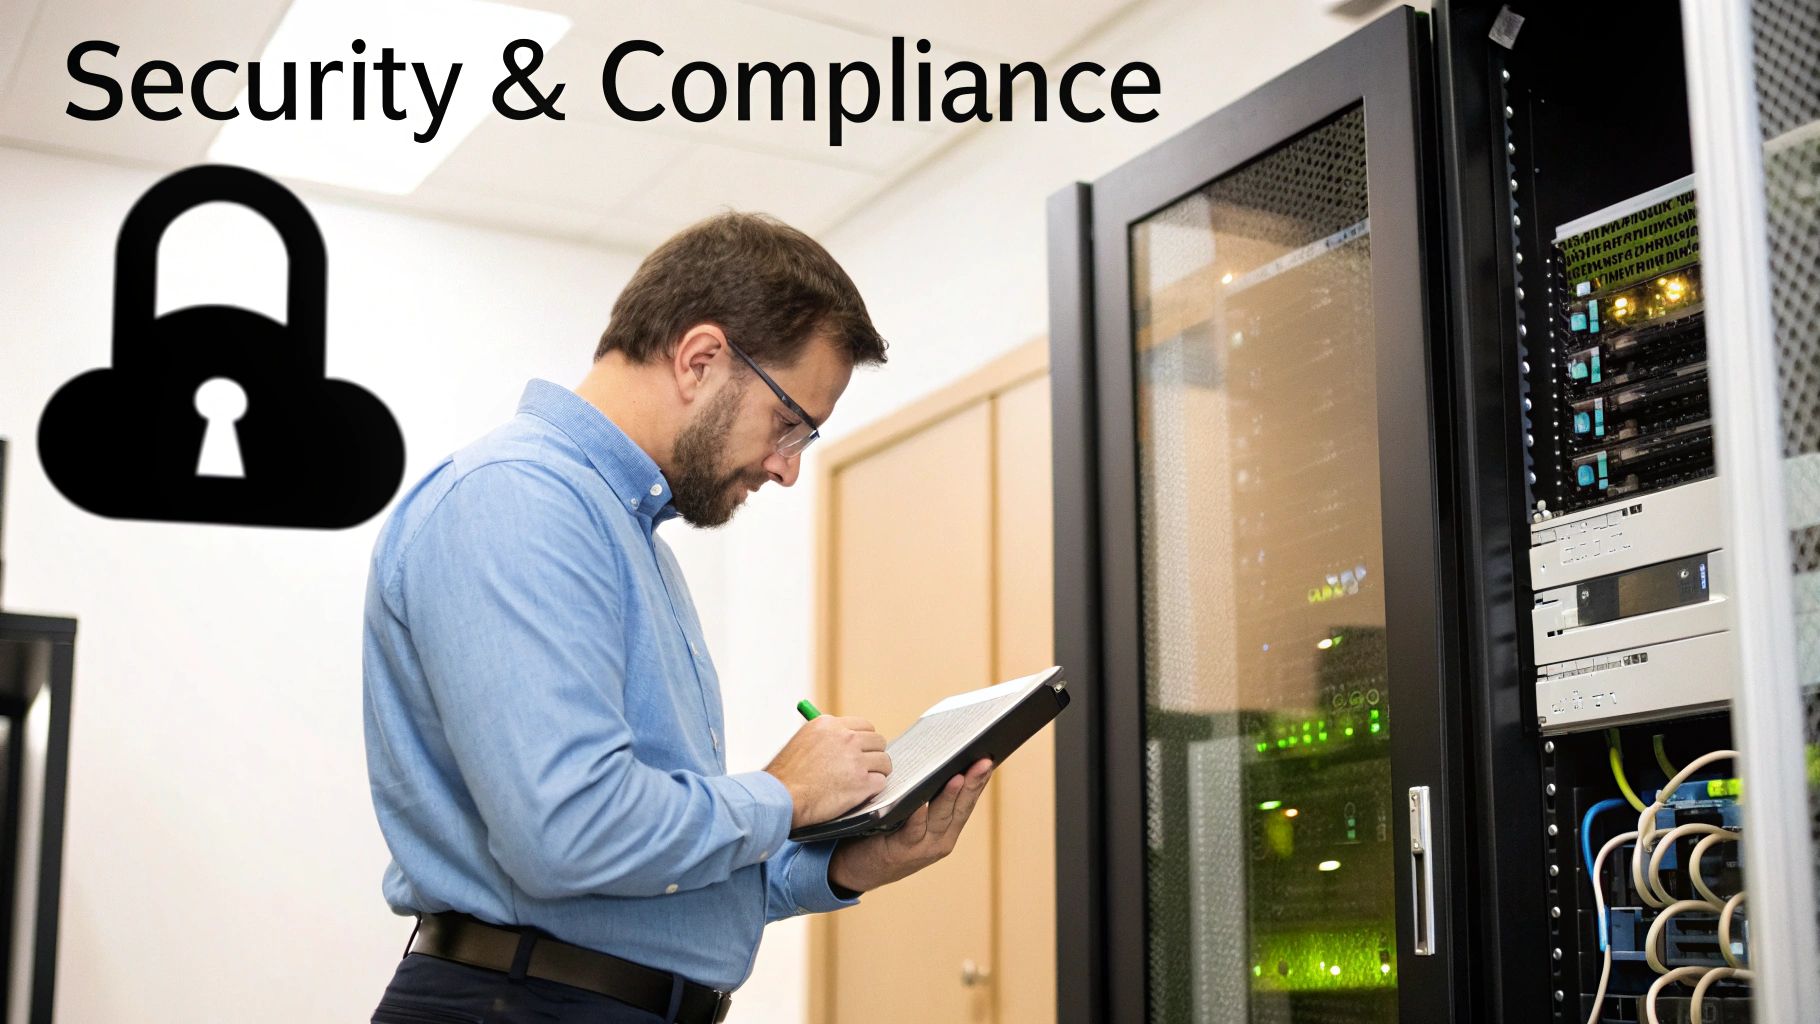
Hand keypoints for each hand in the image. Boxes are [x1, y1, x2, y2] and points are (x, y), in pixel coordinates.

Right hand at [765, 715, 890, 829]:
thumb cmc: (785, 776)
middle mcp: (845, 738)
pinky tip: (862, 794)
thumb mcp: (802, 741)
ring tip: (865, 782)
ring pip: (884, 761)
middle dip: (873, 755)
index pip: (864, 725)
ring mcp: (855, 760)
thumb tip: (845, 741)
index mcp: (829, 725)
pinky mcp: (862, 782)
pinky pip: (881, 782)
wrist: (780, 797)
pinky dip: (873, 789)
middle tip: (865, 767)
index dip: (864, 740)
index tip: (861, 750)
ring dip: (877, 772)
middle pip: (878, 741)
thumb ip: (826, 738)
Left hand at [828, 758, 992, 893]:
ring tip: (958, 777)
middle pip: (961, 807)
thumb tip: (929, 756)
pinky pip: (912, 831)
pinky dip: (918, 816)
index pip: (967, 801)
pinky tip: (921, 802)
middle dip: (973, 783)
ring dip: (949, 797)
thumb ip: (922, 794)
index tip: (988, 760)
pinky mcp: (902, 852)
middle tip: (982, 762)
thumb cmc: (884, 833)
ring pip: (940, 817)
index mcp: (947, 829)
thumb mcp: (911, 816)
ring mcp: (924, 848)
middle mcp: (941, 839)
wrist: (858, 869)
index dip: (979, 782)